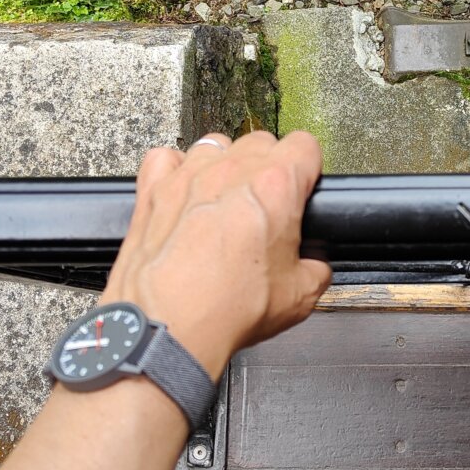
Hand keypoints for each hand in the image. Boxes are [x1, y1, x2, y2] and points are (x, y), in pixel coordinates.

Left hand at [100, 131, 330, 378]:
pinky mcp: (153, 190)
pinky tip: (183, 194)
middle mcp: (231, 170)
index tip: (304, 185)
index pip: (305, 145)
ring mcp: (188, 175)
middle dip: (269, 167)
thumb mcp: (300, 295)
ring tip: (224, 201)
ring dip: (225, 166)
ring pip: (215, 145)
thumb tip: (314, 266)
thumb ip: (316, 268)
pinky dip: (176, 171)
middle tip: (267, 205)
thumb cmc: (227, 308)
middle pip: (261, 142)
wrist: (170, 327)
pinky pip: (167, 159)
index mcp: (275, 186)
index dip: (309, 166)